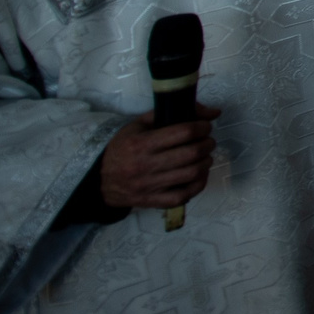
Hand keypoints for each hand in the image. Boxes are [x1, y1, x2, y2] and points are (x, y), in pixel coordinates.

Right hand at [99, 105, 220, 209]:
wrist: (100, 180)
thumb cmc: (124, 148)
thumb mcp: (140, 125)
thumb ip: (173, 112)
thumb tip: (213, 112)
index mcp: (141, 143)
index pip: (184, 132)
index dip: (202, 126)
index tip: (204, 126)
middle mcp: (145, 165)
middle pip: (192, 153)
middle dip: (207, 144)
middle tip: (207, 141)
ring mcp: (149, 185)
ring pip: (191, 174)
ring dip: (206, 162)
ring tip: (204, 156)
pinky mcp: (152, 201)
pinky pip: (183, 196)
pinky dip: (198, 184)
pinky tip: (199, 175)